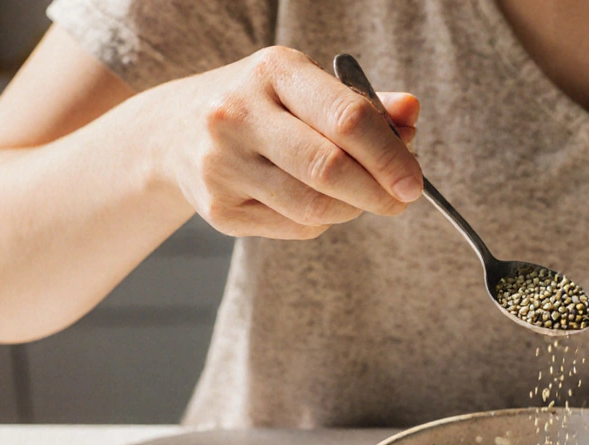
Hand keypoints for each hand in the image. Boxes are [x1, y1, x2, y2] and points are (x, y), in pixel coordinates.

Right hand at [159, 46, 421, 239]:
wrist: (174, 133)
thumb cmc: (262, 108)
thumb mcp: (307, 89)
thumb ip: (363, 104)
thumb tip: (411, 114)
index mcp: (272, 72)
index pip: (346, 117)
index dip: (390, 155)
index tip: (415, 181)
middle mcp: (238, 114)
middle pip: (329, 169)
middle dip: (378, 192)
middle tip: (400, 200)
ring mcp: (223, 165)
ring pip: (314, 208)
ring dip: (352, 210)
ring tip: (358, 198)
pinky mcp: (219, 210)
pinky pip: (295, 228)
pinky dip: (321, 222)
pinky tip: (314, 203)